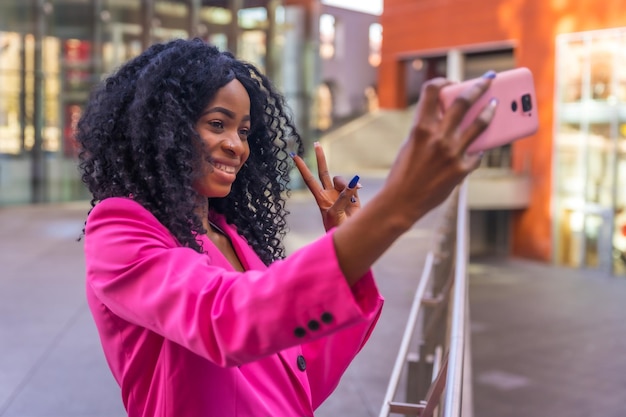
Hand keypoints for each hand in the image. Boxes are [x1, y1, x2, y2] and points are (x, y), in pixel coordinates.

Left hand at [291, 142, 360, 230]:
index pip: (309, 179)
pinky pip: (353, 186)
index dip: (302, 168)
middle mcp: (330, 193)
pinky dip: (355, 187)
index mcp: (320, 198)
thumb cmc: (336, 228)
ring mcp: (342, 194)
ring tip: (349, 196)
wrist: (349, 237)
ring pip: (341, 180)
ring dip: (344, 184)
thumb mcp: (335, 213)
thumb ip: (343, 197)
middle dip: (321, 158)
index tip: (294, 156)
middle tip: (316, 143)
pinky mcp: (354, 197)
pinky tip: (358, 191)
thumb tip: (353, 183)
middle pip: (323, 171)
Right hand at [383, 73, 496, 221]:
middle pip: (463, 101)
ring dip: (490, 110)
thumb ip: (428, 128)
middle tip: (489, 79)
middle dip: (479, 86)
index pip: (432, 91)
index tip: (452, 82)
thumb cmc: (404, 173)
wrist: (402, 202)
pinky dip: (477, 149)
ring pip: (480, 123)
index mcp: (420, 128)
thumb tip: (450, 115)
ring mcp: (452, 153)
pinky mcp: (461, 169)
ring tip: (496, 104)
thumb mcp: (411, 144)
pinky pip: (476, 153)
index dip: (443, 81)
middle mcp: (438, 137)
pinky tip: (479, 147)